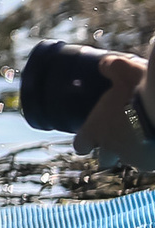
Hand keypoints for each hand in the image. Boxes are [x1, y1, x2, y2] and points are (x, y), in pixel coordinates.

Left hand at [75, 50, 151, 168]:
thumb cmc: (141, 89)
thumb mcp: (124, 70)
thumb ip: (112, 67)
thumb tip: (105, 65)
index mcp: (96, 130)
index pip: (80, 145)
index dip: (84, 141)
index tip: (90, 137)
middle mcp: (114, 149)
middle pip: (105, 159)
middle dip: (110, 152)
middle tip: (122, 136)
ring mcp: (137, 159)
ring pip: (133, 160)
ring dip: (137, 151)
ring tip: (146, 135)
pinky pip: (152, 162)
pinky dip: (154, 154)